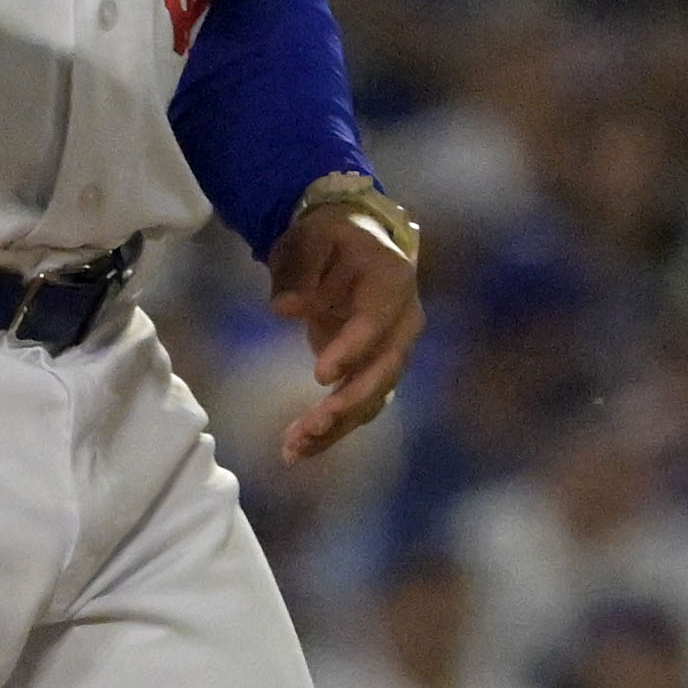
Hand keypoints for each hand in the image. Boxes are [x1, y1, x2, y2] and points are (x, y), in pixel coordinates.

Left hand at [264, 190, 422, 464]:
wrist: (351, 245)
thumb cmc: (329, 238)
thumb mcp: (310, 239)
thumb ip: (298, 270)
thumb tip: (285, 307)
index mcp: (392, 281)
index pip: (377, 321)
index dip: (353, 349)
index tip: (321, 375)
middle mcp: (403, 322)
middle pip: (384, 370)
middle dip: (348, 403)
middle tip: (311, 425)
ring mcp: (392, 350)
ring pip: (373, 397)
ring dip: (337, 427)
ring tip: (294, 448)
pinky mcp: (373, 371)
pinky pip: (358, 407)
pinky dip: (331, 430)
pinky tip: (298, 449)